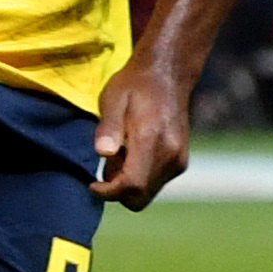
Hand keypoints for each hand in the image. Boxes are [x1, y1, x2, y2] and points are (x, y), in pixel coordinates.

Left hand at [90, 56, 191, 209]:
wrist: (168, 75)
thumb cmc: (134, 86)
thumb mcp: (113, 100)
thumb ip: (108, 128)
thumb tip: (103, 153)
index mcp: (153, 140)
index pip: (132, 185)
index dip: (108, 192)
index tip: (91, 184)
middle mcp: (171, 155)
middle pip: (140, 197)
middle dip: (117, 189)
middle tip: (109, 160)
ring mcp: (179, 160)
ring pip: (147, 192)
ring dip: (128, 182)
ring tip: (122, 150)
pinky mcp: (181, 161)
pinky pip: (155, 182)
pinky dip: (139, 176)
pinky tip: (133, 152)